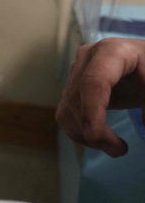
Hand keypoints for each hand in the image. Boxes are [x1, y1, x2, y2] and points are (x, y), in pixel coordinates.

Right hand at [56, 38, 144, 156]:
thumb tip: (143, 126)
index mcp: (113, 52)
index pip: (94, 82)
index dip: (91, 112)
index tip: (96, 138)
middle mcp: (88, 58)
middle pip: (78, 100)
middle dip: (94, 131)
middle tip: (120, 151)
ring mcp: (77, 70)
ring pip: (67, 109)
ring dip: (84, 135)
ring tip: (114, 148)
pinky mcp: (72, 85)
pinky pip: (66, 113)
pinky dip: (79, 131)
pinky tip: (99, 138)